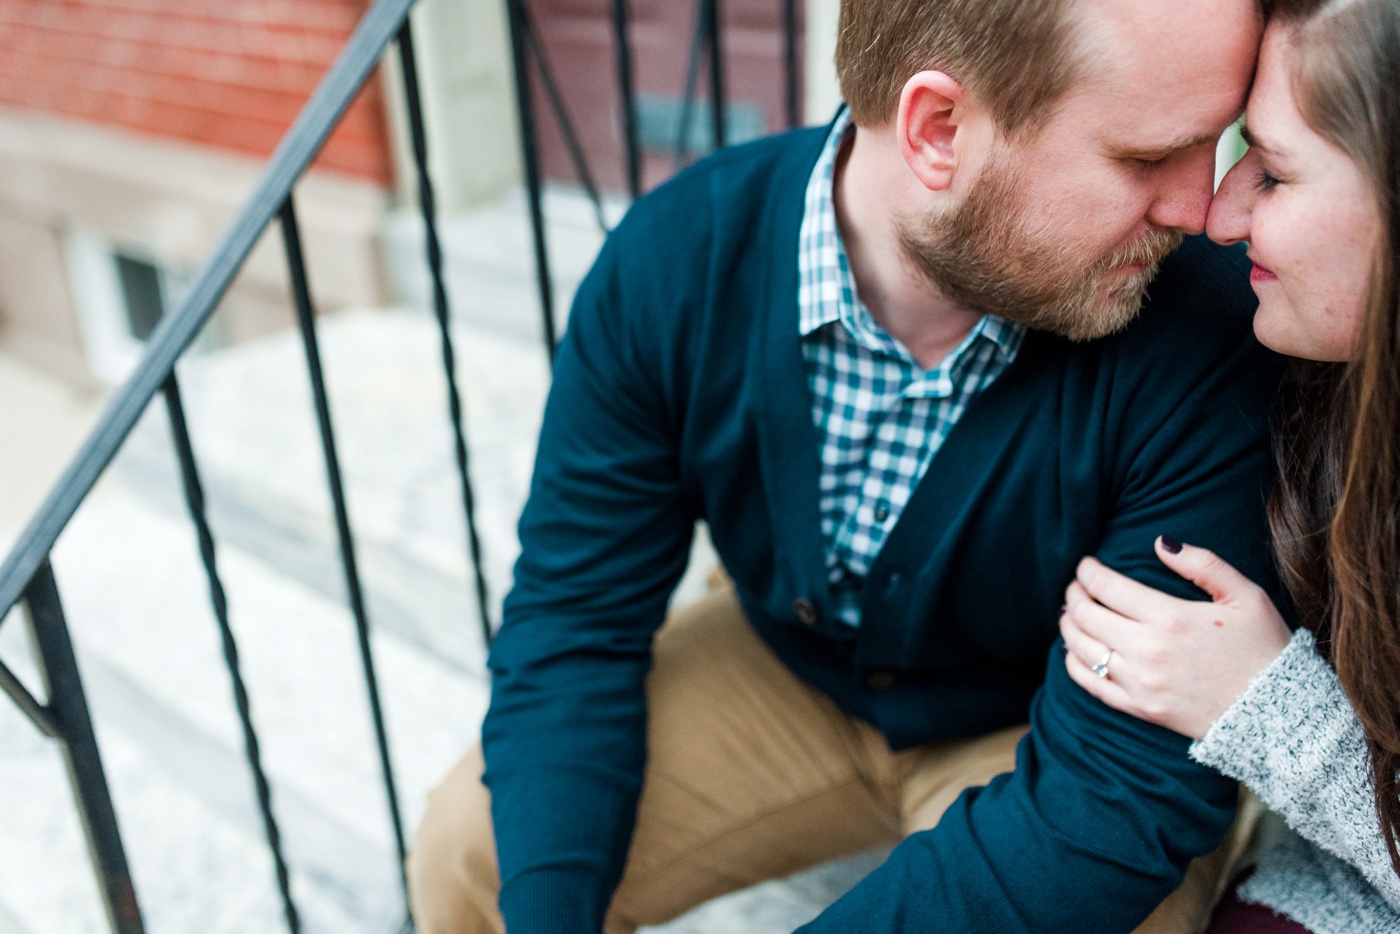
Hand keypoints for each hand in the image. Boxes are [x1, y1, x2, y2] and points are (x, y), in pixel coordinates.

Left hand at [1059, 537, 1291, 739]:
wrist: (1278, 715)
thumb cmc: (1264, 649)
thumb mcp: (1246, 596)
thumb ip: (1203, 564)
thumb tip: (1160, 542)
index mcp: (1170, 618)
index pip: (1107, 587)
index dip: (1088, 571)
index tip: (1086, 564)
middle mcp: (1148, 650)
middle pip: (1087, 615)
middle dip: (1074, 594)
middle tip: (1075, 585)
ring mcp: (1141, 683)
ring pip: (1082, 649)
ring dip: (1070, 625)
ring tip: (1071, 612)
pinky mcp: (1141, 709)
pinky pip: (1091, 685)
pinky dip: (1074, 664)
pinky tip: (1074, 650)